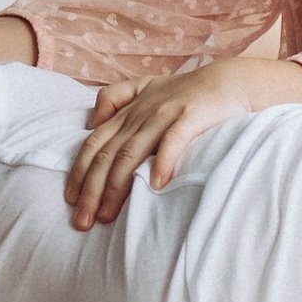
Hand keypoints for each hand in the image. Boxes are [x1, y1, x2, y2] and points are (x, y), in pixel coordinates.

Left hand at [66, 56, 301, 230]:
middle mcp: (141, 113)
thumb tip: (90, 121)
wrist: (231, 80)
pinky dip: (163, 161)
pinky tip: (157, 186)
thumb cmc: (188, 91)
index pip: (94, 143)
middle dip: (92, 190)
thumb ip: (115, 97)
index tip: (70, 200)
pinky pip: (173, 140)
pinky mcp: (191, 116)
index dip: (79, 171)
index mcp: (129, 111)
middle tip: (83, 221)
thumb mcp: (146, 87)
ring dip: (116, 187)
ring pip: (132, 153)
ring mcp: (165, 114)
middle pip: (108, 155)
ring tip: (107, 215)